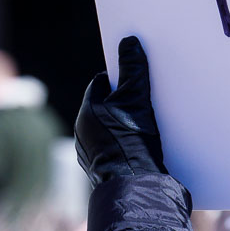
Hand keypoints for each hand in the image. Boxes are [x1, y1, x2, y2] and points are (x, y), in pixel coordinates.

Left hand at [76, 36, 166, 187]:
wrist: (135, 187)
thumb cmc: (132, 141)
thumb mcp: (136, 99)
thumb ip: (133, 70)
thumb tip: (129, 43)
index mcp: (86, 112)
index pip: (101, 83)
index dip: (119, 78)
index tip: (134, 77)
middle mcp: (82, 132)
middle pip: (105, 106)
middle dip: (122, 101)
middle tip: (143, 100)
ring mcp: (91, 153)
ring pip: (107, 129)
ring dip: (123, 124)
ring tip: (146, 124)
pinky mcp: (102, 170)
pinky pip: (113, 148)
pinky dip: (125, 143)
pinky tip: (142, 146)